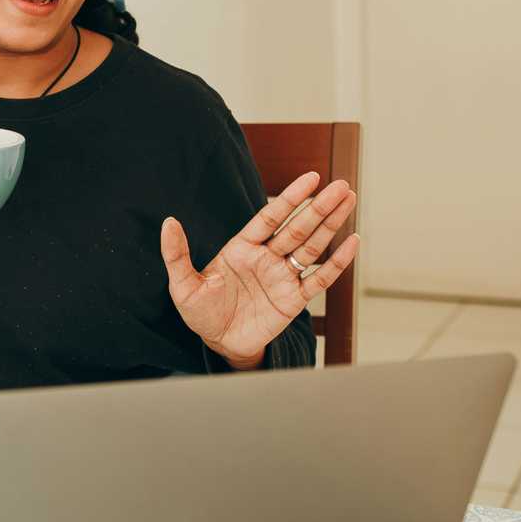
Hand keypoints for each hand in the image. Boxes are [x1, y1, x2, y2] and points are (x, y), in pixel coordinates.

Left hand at [160, 172, 359, 368]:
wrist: (218, 344)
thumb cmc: (200, 312)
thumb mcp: (183, 285)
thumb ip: (177, 254)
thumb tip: (168, 222)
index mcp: (242, 248)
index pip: (270, 217)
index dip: (290, 197)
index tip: (311, 178)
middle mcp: (266, 257)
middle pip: (297, 227)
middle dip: (319, 207)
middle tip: (342, 186)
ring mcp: (282, 277)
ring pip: (312, 247)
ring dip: (331, 225)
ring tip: (349, 200)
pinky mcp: (294, 300)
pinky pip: (319, 279)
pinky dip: (337, 262)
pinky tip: (352, 242)